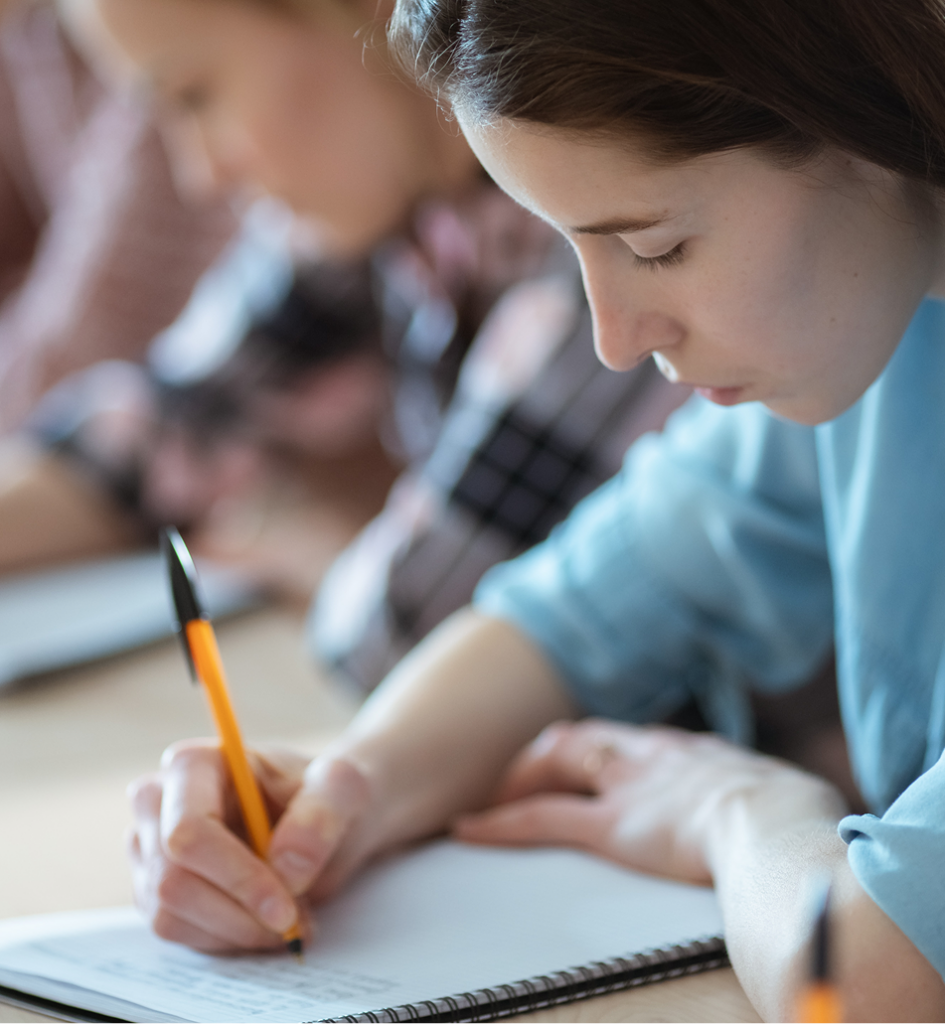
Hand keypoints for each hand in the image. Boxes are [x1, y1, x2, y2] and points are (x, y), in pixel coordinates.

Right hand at [128, 739, 375, 952]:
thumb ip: (321, 815)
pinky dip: (225, 938)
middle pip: (173, 881)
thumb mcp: (344, 788)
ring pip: (169, 914)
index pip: (189, 831)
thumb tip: (286, 866)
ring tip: (290, 920)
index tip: (285, 910)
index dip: (235, 877)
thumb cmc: (326, 794)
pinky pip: (175, 931)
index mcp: (195, 764)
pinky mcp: (155, 885)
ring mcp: (150, 846)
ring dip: (235, 931)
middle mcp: (158, 801)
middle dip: (239, 914)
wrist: (325, 818)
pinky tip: (263, 922)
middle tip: (295, 923)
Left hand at [453, 719, 845, 884]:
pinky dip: (503, 823)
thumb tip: (789, 812)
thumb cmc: (800, 819)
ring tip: (496, 798)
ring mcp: (629, 787)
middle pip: (587, 738)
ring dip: (525, 778)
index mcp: (695, 753)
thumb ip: (772, 798)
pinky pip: (543, 819)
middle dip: (554, 755)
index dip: (605, 752)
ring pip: (559, 763)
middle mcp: (653, 757)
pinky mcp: (612, 825)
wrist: (781, 825)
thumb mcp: (789, 797)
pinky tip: (471, 829)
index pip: (635, 742)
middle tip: (528, 778)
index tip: (592, 763)